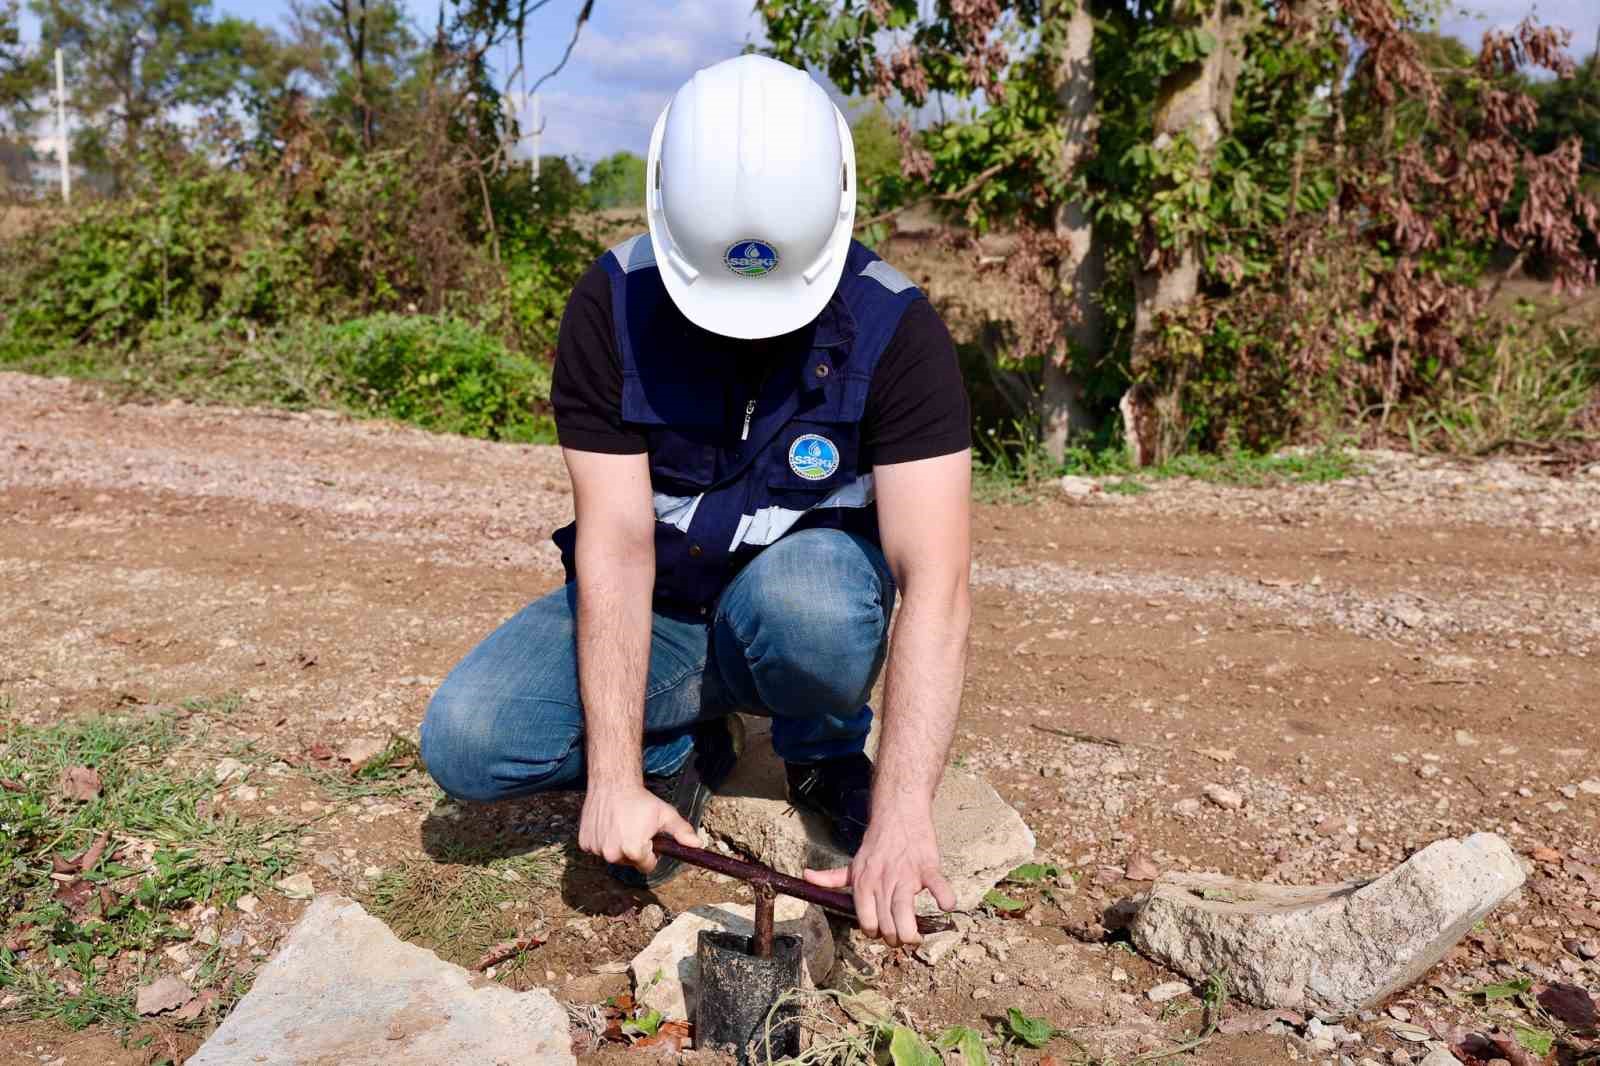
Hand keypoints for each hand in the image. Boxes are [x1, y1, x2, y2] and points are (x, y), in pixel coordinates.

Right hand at [578, 784, 699, 873]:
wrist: (612, 784)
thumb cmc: (640, 800)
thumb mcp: (665, 814)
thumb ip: (682, 832)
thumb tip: (698, 845)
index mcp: (633, 850)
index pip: (647, 866)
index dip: (651, 853)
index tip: (648, 838)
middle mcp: (612, 854)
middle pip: (629, 863)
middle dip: (634, 850)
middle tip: (634, 828)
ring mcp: (596, 850)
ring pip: (614, 856)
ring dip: (618, 846)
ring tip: (621, 824)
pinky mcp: (584, 844)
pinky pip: (598, 850)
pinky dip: (603, 841)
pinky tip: (608, 825)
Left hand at [801, 808, 954, 946]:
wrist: (898, 814)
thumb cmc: (876, 844)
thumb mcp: (852, 863)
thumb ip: (831, 877)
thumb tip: (806, 877)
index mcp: (863, 885)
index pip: (867, 922)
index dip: (875, 932)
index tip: (883, 931)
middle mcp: (882, 882)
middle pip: (886, 924)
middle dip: (895, 938)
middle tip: (902, 936)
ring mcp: (906, 875)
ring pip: (904, 910)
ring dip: (910, 931)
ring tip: (915, 937)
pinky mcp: (927, 866)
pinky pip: (937, 885)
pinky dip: (943, 896)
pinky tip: (946, 905)